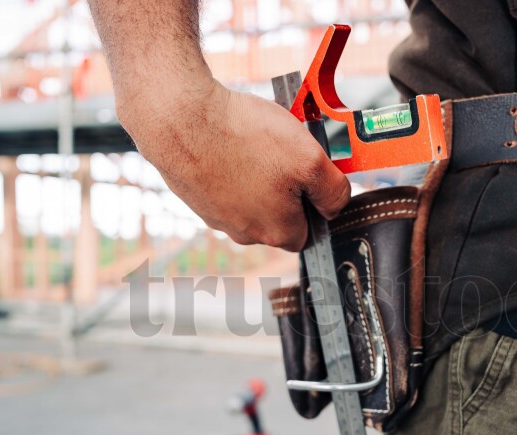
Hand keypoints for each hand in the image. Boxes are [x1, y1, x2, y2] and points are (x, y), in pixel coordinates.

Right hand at [118, 77, 350, 250]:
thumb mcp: (311, 160)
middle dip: (285, 187)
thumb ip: (333, 191)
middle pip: (279, 216)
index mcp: (276, 233)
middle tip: (283, 151)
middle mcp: (245, 234)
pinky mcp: (194, 196)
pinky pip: (224, 185)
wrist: (180, 118)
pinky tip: (229, 141)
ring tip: (253, 141)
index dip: (314, 203)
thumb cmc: (245, 138)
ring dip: (257, 175)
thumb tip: (336, 207)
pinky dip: (230, 166)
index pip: (308, 232)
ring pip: (250, 199)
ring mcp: (216, 217)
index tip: (309, 174)